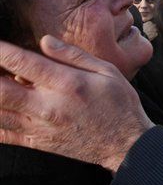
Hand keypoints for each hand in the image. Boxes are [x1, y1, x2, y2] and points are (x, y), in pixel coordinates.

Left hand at [0, 35, 153, 172]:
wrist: (127, 144)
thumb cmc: (120, 103)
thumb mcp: (107, 71)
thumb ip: (74, 55)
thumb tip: (44, 41)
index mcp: (66, 83)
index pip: (21, 62)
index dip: (0, 50)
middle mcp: (48, 105)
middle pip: (0, 90)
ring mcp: (40, 126)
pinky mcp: (38, 142)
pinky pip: (3, 134)